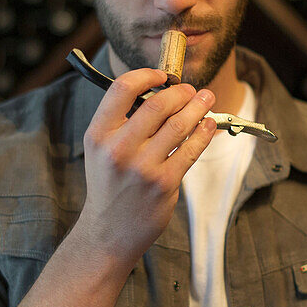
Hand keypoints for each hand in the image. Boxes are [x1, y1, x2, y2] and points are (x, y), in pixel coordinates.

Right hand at [72, 68, 215, 268]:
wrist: (108, 231)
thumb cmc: (109, 186)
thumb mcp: (100, 150)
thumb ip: (121, 122)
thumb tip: (159, 92)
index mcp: (98, 135)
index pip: (122, 89)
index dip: (146, 75)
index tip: (162, 75)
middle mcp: (118, 149)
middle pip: (158, 105)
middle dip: (181, 92)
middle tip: (191, 90)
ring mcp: (142, 167)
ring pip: (179, 125)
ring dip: (198, 107)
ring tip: (206, 99)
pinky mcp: (163, 183)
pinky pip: (190, 150)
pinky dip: (203, 133)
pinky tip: (208, 125)